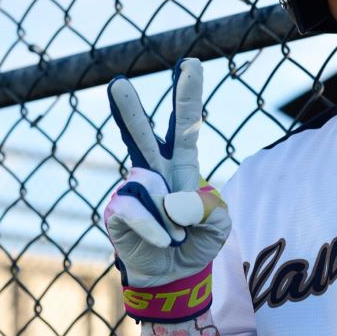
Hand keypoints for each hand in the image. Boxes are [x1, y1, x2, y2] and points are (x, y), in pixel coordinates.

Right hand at [103, 58, 230, 321]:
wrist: (174, 275)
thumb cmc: (196, 240)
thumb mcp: (219, 223)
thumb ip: (208, 207)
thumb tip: (171, 200)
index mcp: (182, 164)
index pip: (186, 125)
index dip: (188, 93)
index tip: (190, 61)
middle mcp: (153, 170)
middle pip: (141, 134)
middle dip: (129, 109)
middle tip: (117, 83)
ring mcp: (132, 189)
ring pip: (152, 188)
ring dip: (174, 218)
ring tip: (178, 235)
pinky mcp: (117, 211)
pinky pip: (140, 212)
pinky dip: (158, 230)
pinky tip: (166, 241)